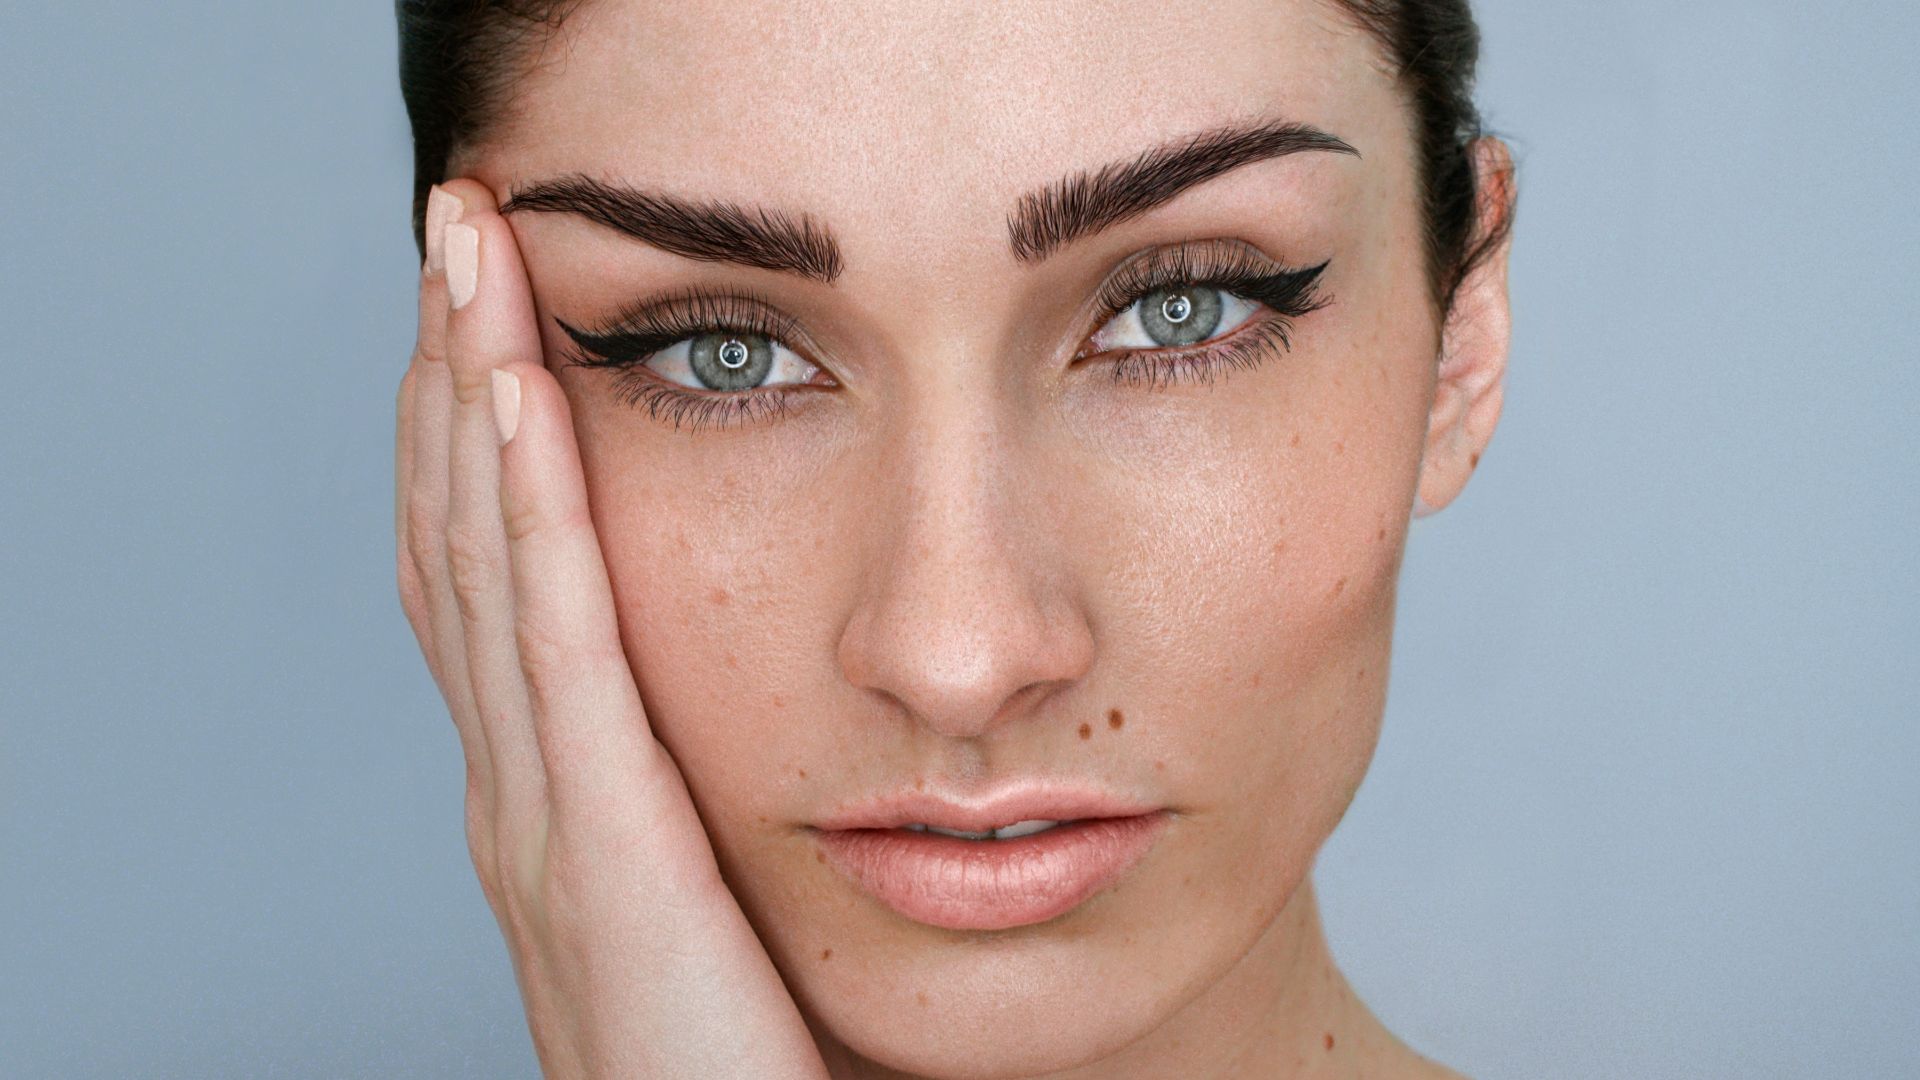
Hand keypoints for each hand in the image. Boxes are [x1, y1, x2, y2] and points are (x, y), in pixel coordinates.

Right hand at [394, 178, 831, 1079]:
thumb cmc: (743, 1063)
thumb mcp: (718, 899)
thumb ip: (710, 798)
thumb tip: (767, 703)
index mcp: (558, 794)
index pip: (499, 575)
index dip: (479, 433)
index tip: (494, 303)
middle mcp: (523, 789)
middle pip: (464, 540)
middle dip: (451, 371)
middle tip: (457, 226)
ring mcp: (540, 818)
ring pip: (484, 564)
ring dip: (468, 396)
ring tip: (468, 258)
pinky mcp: (594, 850)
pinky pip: (557, 647)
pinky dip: (527, 513)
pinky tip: (518, 401)